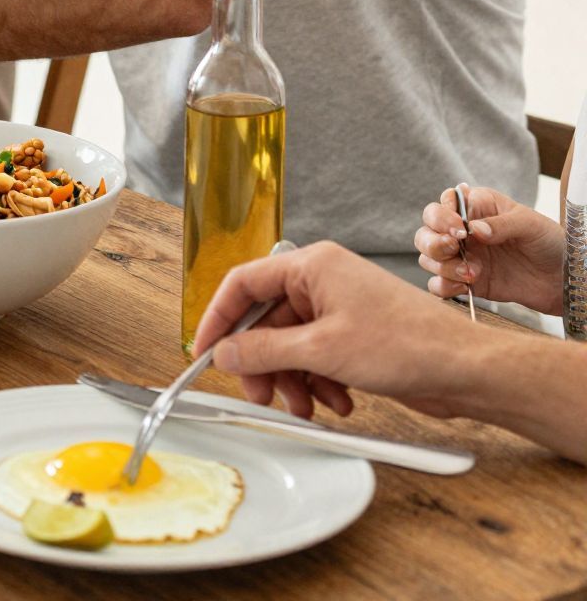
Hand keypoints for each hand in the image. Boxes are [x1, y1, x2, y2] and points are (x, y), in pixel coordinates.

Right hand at [196, 241, 479, 420]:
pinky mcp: (355, 337)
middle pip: (265, 321)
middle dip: (261, 363)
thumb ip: (263, 350)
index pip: (243, 284)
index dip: (218, 320)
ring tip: (304, 407)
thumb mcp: (321, 350)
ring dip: (291, 380)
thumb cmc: (409, 345)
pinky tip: (336, 402)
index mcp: (312, 266)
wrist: (468, 371)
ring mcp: (340, 309)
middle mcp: (323, 282)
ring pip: (290, 345)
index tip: (204, 353)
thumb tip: (223, 354)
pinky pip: (315, 358)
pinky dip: (317, 384)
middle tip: (259, 395)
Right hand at [414, 184, 563, 315]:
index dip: (442, 216)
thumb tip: (474, 229)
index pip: (442, 205)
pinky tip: (467, 286)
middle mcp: (463, 232)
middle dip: (434, 242)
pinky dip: (444, 286)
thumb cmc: (550, 242)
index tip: (459, 230)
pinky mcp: (465, 281)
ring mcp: (462, 257)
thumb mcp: (531, 225)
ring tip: (472, 273)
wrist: (564, 279)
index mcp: (477, 208)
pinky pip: (438, 284)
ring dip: (443, 266)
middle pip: (425, 232)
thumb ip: (502, 224)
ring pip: (428, 258)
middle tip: (455, 248)